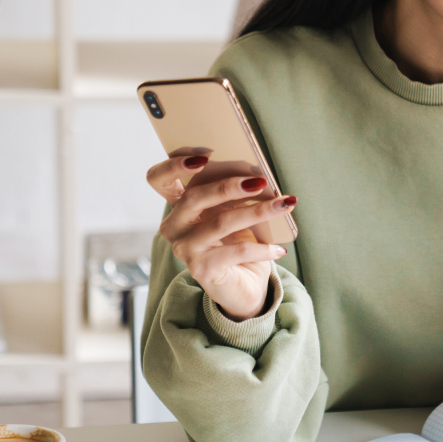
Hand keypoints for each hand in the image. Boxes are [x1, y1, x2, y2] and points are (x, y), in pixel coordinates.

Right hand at [147, 153, 294, 319]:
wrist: (243, 286)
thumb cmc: (238, 242)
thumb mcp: (234, 213)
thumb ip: (233, 193)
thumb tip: (258, 174)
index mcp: (178, 206)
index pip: (158, 179)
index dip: (174, 164)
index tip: (205, 155)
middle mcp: (174, 227)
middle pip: (194, 197)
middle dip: (229, 185)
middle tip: (260, 180)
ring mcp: (185, 249)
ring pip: (221, 222)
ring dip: (257, 211)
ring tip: (284, 204)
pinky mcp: (201, 269)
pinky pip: (236, 252)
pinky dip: (262, 248)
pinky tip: (279, 249)